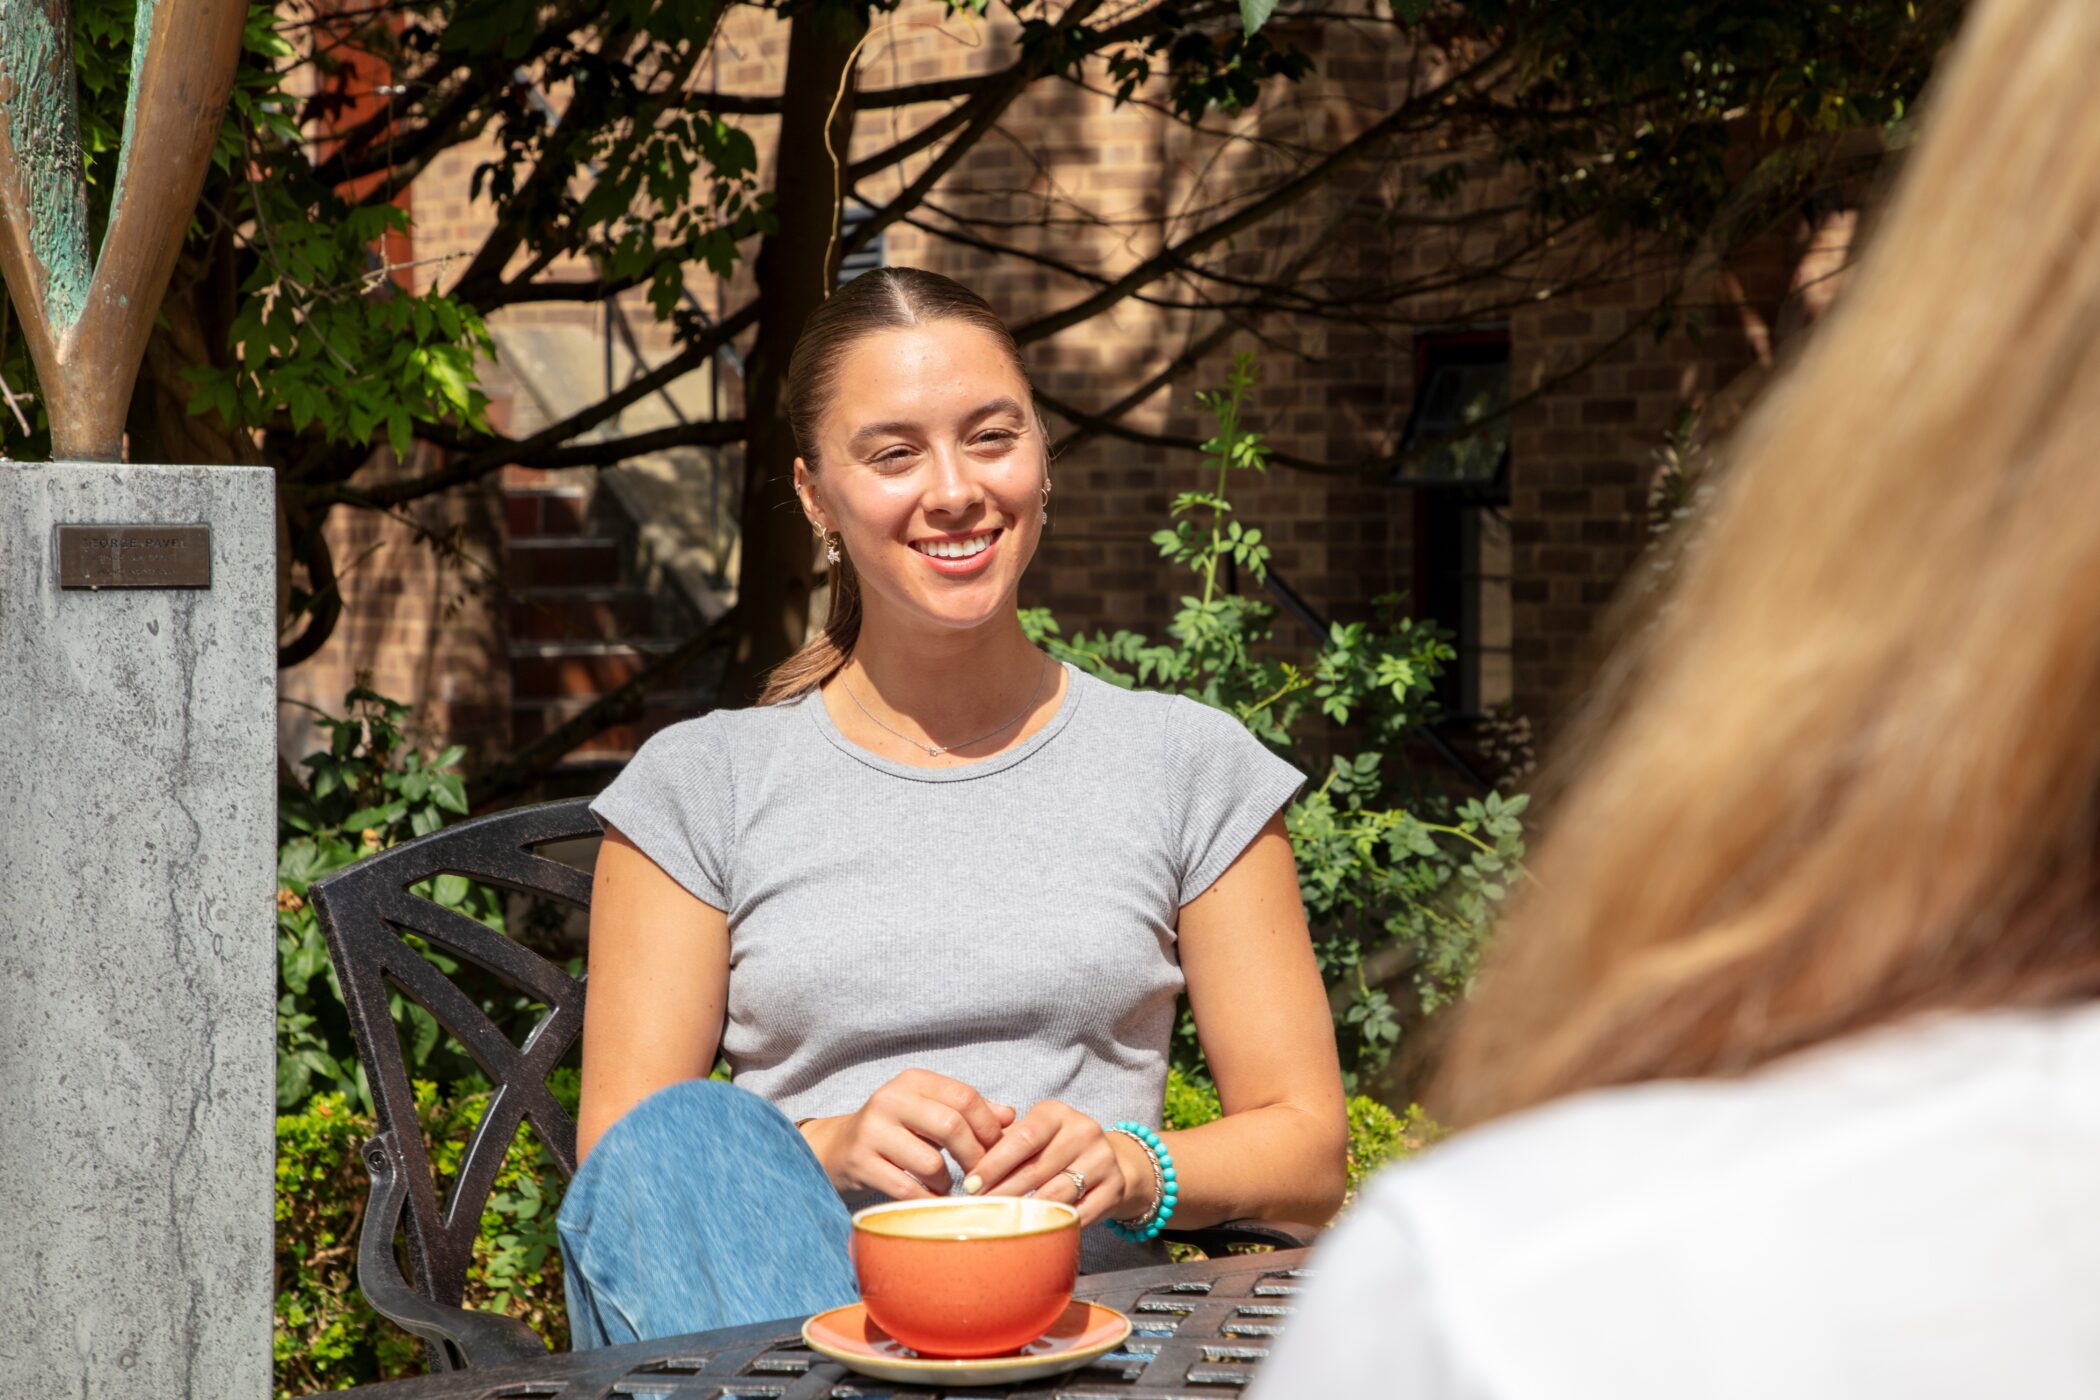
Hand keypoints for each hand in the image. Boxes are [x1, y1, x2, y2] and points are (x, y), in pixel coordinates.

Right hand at [800, 1069, 1014, 1199]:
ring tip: (945, 1186)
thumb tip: (1010, 1116)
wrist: (836, 1150)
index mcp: (912, 1081)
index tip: (996, 1149)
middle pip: (951, 1126)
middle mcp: (889, 1100)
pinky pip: (907, 1189)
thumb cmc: (895, 1131)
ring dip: (947, 1183)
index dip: (988, 1126)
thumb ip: (969, 1112)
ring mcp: (872, 1131)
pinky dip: (927, 1201)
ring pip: (931, 1163)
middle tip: (979, 1175)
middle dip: (974, 1157)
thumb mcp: (928, 1112)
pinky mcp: (860, 1163)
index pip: (964, 1097)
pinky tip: (930, 1202)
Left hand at [966, 1100, 1147, 1228]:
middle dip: (1003, 1192)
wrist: (1112, 1161)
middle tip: (979, 1210)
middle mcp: (1083, 1131)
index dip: (994, 1164)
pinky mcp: (1115, 1188)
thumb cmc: (1055, 1148)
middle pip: (1036, 1169)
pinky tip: (1035, 1231)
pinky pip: (1079, 1213)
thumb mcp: (1032, 1134)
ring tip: (1001, 1222)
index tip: (970, 1185)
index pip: (1022, 1138)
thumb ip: (1000, 1140)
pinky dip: (1054, 1223)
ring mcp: (1103, 1159)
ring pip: (1056, 1194)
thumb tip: (962, 1153)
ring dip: (1026, 1212)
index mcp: (1056, 1113)